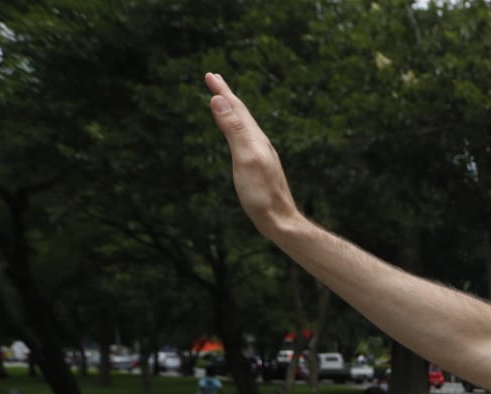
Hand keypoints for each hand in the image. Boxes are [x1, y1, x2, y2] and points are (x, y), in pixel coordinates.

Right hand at [204, 72, 299, 236]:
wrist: (280, 221)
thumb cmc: (262, 193)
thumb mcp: (244, 158)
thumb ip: (233, 129)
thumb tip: (218, 100)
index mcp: (255, 138)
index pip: (237, 108)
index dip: (223, 91)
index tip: (209, 75)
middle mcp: (260, 143)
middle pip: (242, 114)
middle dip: (227, 96)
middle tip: (214, 80)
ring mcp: (261, 155)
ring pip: (245, 126)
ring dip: (233, 111)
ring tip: (225, 102)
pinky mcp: (260, 168)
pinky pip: (246, 141)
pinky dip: (238, 130)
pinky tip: (239, 136)